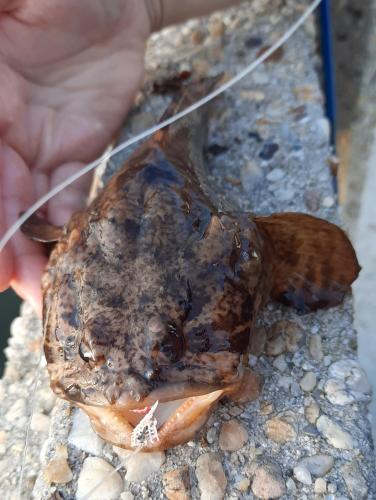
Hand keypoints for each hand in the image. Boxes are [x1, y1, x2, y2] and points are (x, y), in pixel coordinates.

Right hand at [0, 0, 150, 312]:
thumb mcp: (12, 6)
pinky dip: (68, 218)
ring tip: (38, 284)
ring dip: (31, 244)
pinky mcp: (79, 149)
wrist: (115, 2)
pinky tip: (66, 240)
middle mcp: (4, 129)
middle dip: (1, 238)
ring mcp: (39, 143)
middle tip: (9, 280)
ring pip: (30, 203)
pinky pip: (71, 190)